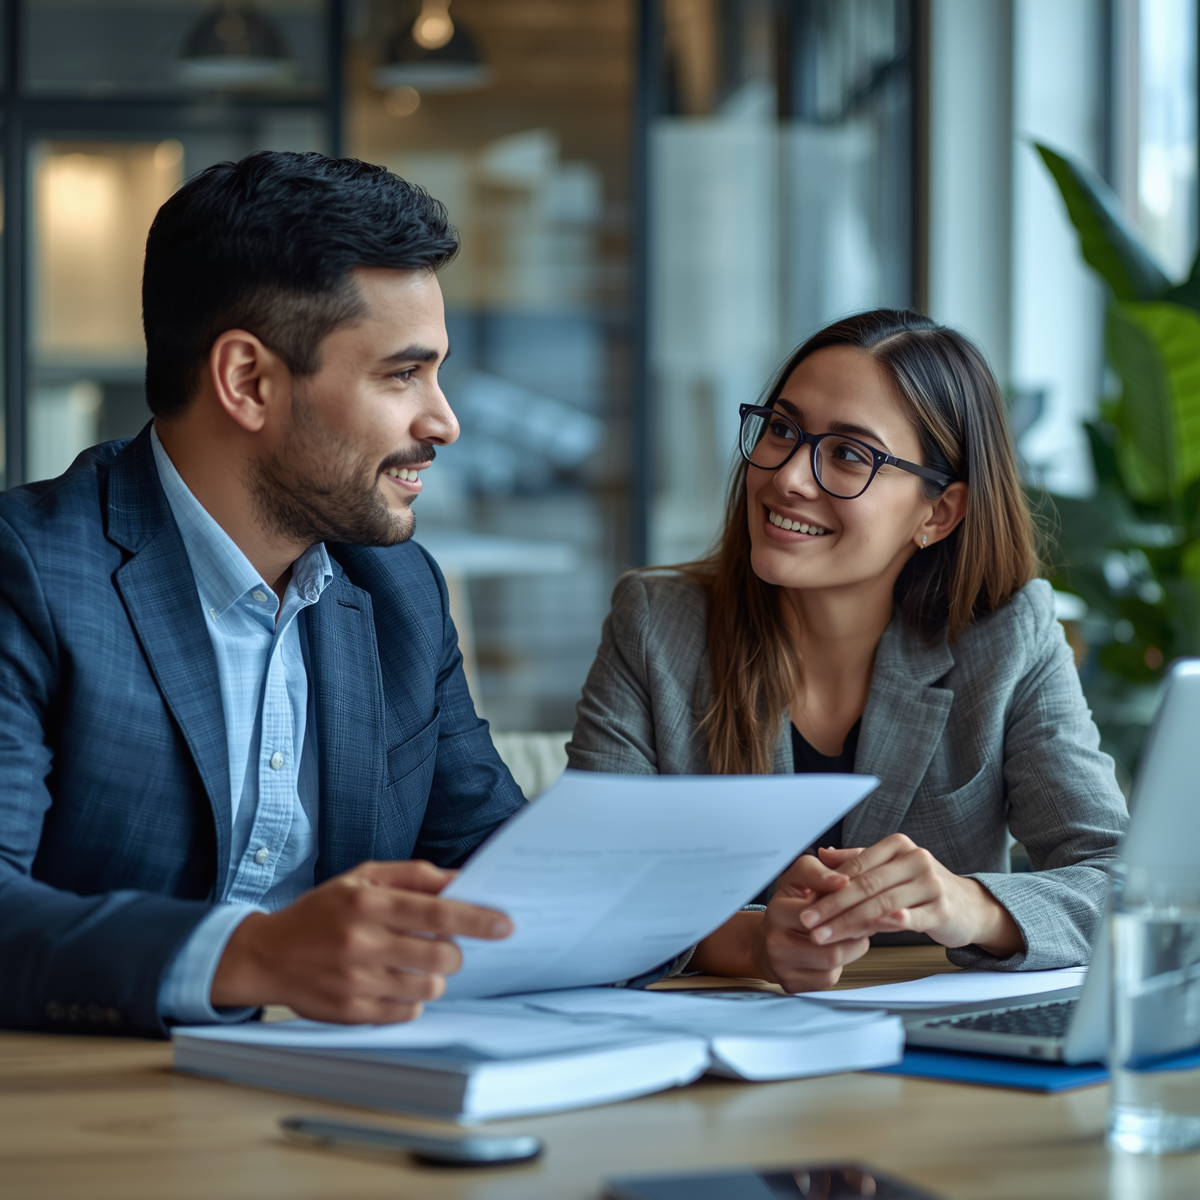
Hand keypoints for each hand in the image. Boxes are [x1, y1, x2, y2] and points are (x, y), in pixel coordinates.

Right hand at [210, 860, 512, 1023]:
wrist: (267, 955)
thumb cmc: (322, 912)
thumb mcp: (362, 879)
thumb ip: (412, 875)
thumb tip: (459, 880)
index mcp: (369, 905)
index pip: (438, 912)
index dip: (477, 919)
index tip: (504, 925)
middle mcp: (364, 943)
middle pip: (441, 954)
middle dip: (453, 951)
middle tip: (442, 944)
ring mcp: (357, 981)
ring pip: (429, 986)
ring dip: (433, 975)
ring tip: (411, 963)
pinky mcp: (352, 1012)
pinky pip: (407, 1012)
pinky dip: (410, 999)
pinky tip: (391, 982)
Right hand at [691, 853, 870, 991]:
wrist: (765, 940)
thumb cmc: (790, 905)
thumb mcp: (799, 878)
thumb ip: (821, 871)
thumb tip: (843, 879)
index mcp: (778, 910)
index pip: (822, 913)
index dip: (848, 907)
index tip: (865, 901)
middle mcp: (776, 940)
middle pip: (832, 944)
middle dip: (856, 931)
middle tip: (871, 920)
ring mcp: (782, 965)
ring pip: (833, 961)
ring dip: (852, 947)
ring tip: (855, 932)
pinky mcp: (792, 984)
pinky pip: (828, 978)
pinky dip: (840, 964)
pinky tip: (839, 950)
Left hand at [798, 836, 1022, 956]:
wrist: (969, 906)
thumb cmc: (922, 887)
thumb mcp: (890, 869)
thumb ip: (857, 861)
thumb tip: (822, 854)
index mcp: (898, 846)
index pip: (856, 868)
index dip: (828, 887)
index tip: (805, 906)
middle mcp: (915, 859)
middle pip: (866, 886)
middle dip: (833, 907)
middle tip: (810, 923)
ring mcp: (931, 883)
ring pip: (883, 903)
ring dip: (851, 921)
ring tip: (827, 935)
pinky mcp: (943, 908)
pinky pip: (914, 916)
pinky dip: (897, 921)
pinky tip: (881, 926)